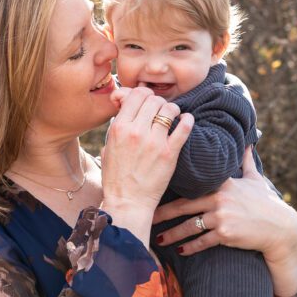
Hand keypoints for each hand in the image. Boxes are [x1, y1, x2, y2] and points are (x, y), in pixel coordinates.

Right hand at [101, 86, 192, 244]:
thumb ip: (117, 126)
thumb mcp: (109, 147)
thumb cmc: (116, 177)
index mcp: (119, 128)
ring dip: (172, 109)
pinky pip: (184, 127)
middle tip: (160, 109)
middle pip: (153, 99)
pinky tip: (186, 120)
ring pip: (169, 109)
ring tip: (173, 115)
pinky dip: (187, 120)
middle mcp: (136, 131)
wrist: (128, 202)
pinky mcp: (170, 153)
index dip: (143, 94)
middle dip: (158, 101)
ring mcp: (154, 142)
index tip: (147, 101)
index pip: (136, 95)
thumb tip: (124, 107)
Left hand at [152, 147, 296, 296]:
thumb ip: (246, 162)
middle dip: (163, 213)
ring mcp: (221, 217)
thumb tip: (247, 143)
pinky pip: (201, 242)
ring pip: (189, 226)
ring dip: (172, 234)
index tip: (157, 189)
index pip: (192, 186)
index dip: (173, 188)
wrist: (280, 228)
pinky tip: (179, 251)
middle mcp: (219, 198)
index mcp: (222, 184)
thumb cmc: (267, 203)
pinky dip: (189, 247)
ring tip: (159, 239)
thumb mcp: (256, 180)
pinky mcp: (225, 234)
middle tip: (147, 215)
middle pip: (183, 206)